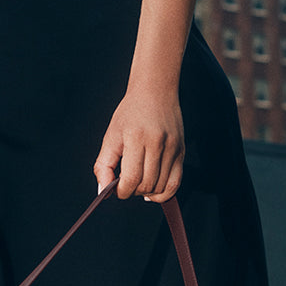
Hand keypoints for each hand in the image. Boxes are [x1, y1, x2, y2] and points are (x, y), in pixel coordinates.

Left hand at [93, 86, 184, 201]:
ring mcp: (172, 148)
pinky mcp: (181, 152)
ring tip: (139, 183)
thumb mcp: (111, 136)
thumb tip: (104, 192)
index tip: (117, 189)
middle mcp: (157, 143)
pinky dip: (164, 193)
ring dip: (147, 193)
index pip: (131, 178)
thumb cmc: (130, 113)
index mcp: (136, 137)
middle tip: (126, 183)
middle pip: (146, 185)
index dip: (122, 191)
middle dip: (133, 192)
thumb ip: (104, 165)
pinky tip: (153, 191)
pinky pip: (175, 183)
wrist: (155, 92)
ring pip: (161, 187)